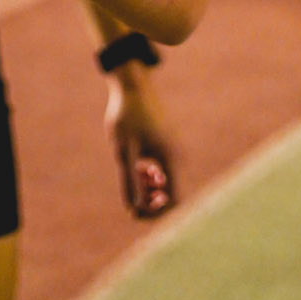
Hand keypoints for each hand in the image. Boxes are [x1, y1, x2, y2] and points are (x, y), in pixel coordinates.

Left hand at [104, 71, 176, 219]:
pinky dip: (149, 173)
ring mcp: (172, 149)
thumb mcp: (124, 153)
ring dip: (148, 185)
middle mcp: (176, 156)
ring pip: (165, 181)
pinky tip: (137, 162)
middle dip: (150, 199)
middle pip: (170, 193)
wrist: (132, 86)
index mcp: (169, 159)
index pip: (173, 201)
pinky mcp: (166, 143)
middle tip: (132, 191)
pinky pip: (162, 168)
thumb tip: (135, 211)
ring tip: (134, 169)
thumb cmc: (126, 118)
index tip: (136, 212)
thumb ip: (131, 183)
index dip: (155, 213)